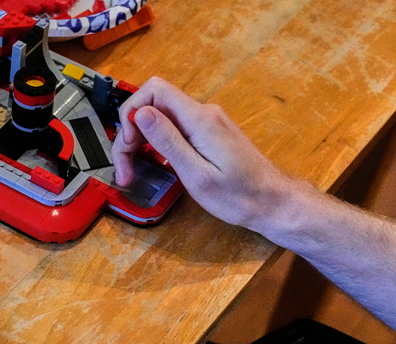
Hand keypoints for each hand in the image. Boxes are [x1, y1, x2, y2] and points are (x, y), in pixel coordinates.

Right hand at [111, 78, 302, 233]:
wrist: (271, 201)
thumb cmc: (238, 196)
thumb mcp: (196, 174)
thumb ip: (168, 141)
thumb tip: (140, 112)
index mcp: (199, 119)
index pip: (154, 90)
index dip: (131, 112)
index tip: (128, 145)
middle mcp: (203, 113)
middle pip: (152, 106)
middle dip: (131, 134)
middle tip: (125, 171)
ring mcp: (206, 122)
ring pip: (160, 119)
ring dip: (141, 142)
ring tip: (133, 172)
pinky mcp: (207, 133)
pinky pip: (173, 129)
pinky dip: (156, 145)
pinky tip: (153, 165)